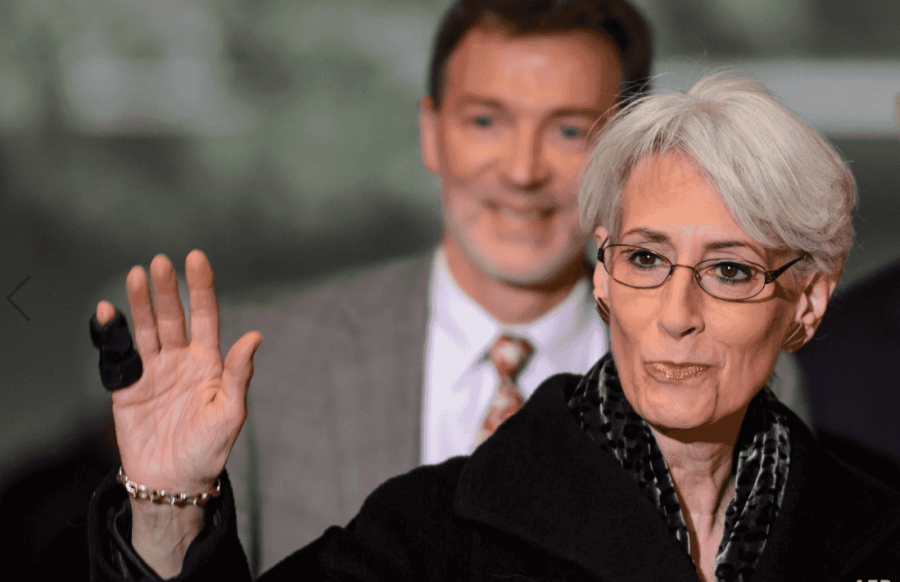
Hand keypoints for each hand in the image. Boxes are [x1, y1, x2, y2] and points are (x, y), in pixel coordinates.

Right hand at [97, 250, 261, 494]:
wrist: (172, 482)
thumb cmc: (209, 450)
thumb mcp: (230, 413)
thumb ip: (238, 374)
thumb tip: (255, 336)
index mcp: (209, 363)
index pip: (206, 316)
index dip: (201, 288)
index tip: (195, 258)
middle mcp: (181, 361)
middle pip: (173, 316)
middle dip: (167, 289)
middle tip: (158, 263)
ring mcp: (153, 371)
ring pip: (146, 328)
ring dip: (141, 302)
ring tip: (135, 275)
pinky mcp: (127, 387)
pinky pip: (118, 354)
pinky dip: (112, 331)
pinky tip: (109, 310)